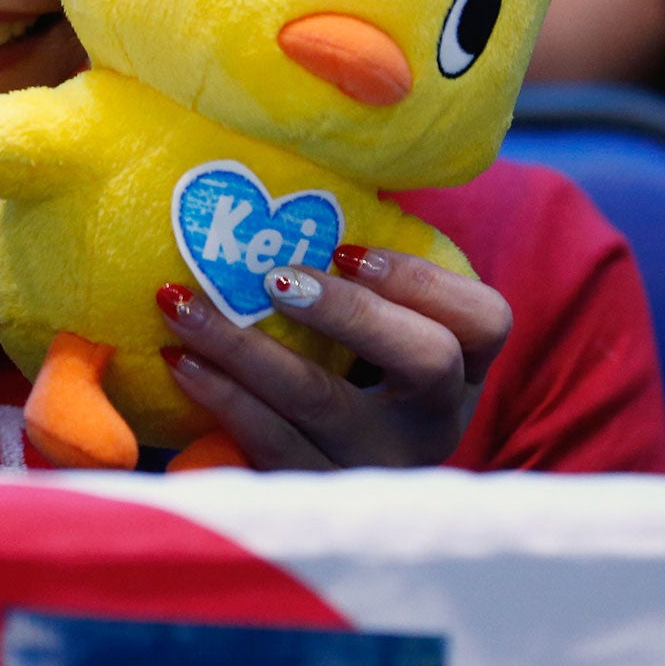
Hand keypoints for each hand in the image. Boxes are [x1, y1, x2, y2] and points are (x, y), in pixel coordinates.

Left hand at [156, 247, 510, 469]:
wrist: (319, 483)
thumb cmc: (338, 364)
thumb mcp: (369, 324)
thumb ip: (353, 265)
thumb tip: (285, 169)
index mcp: (460, 368)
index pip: (485, 320)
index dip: (421, 281)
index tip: (347, 249)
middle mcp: (433, 422)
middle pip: (423, 361)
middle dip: (348, 312)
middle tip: (274, 277)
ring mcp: (379, 467)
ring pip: (322, 405)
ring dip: (244, 347)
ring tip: (182, 305)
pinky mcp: (319, 497)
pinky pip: (269, 446)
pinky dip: (220, 398)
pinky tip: (180, 360)